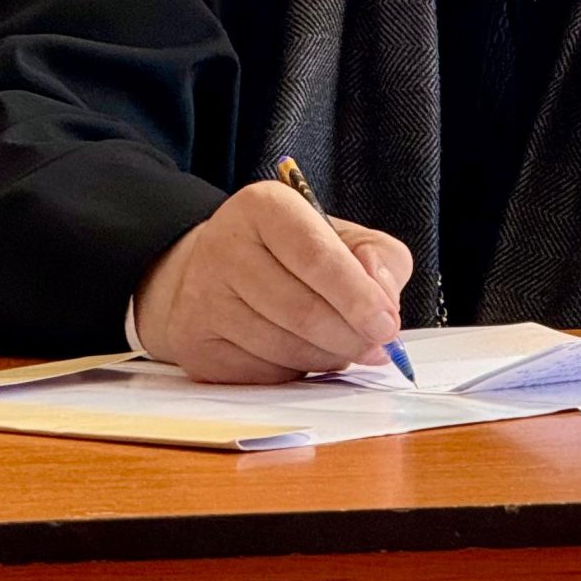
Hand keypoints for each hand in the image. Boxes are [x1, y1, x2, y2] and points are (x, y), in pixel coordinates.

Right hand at [133, 181, 414, 382]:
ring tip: (337, 346)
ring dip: (326, 358)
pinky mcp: (194, 341)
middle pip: (303, 311)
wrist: (216, 274)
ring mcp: (203, 296)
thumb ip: (380, 259)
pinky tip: (298, 353)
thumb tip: (383, 302)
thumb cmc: (292, 257)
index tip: (386, 326)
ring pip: (285, 348)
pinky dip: (293, 372)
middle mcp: (224, 245)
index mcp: (264, 207)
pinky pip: (261, 374)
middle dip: (350, 338)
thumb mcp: (343, 238)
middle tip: (375, 348)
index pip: (316, 257)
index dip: (358, 297)